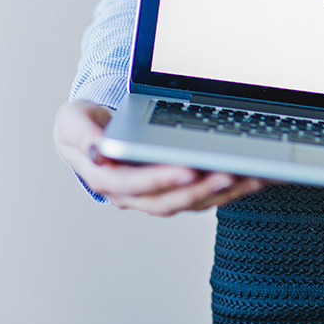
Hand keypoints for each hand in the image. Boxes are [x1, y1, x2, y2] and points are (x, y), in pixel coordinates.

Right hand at [53, 99, 265, 215]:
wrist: (91, 130)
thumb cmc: (83, 124)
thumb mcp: (73, 121)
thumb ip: (84, 135)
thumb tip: (99, 151)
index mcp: (105, 177)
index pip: (133, 185)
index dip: (161, 180)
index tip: (189, 171)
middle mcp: (131, 193)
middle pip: (168, 201)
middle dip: (200, 190)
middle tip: (230, 175)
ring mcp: (154, 194)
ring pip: (190, 203)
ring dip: (222, 194)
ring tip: (250, 178)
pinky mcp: (174, 190)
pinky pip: (202, 196)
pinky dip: (228, 190)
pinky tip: (251, 177)